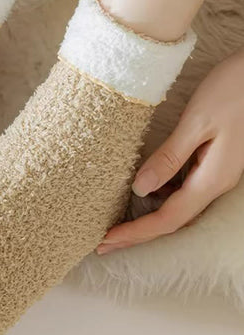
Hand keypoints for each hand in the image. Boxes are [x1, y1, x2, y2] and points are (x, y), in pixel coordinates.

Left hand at [97, 48, 243, 254]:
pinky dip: (160, 199)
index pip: (167, 218)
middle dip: (137, 234)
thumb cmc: (233, 90)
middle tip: (103, 244)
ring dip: (147, 219)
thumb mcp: (196, 123)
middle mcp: (215, 183)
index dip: (136, 233)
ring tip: (117, 224)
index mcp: (212, 179)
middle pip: (172, 220)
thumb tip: (141, 189)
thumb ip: (169, 157)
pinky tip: (144, 193)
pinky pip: (183, 190)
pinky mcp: (213, 162)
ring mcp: (216, 174)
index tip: (106, 240)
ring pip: (178, 207)